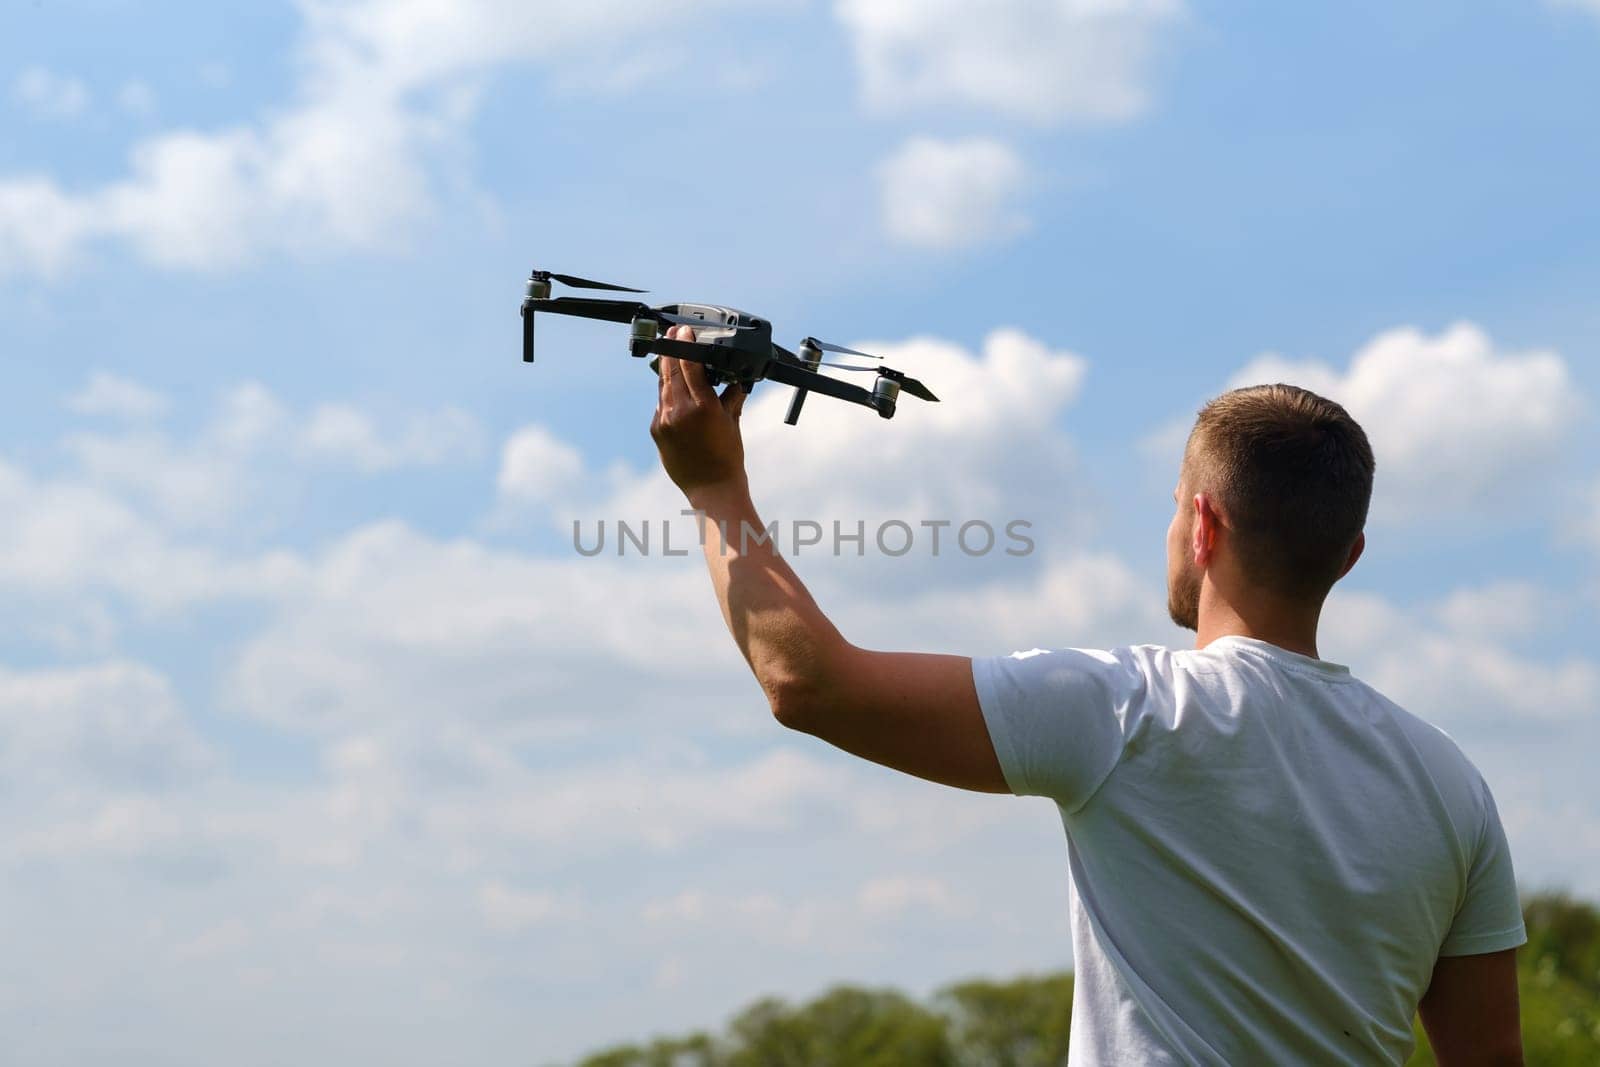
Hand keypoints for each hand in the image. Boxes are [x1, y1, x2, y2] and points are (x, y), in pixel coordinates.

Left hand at [650, 325, 749, 499]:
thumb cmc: (727, 459)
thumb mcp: (733, 422)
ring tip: (672, 355)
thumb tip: (735, 381)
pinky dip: (667, 392)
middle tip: (673, 333)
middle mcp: (680, 411)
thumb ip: (731, 398)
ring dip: (667, 369)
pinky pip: (660, 403)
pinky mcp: (656, 430)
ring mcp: (664, 421)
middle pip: (670, 370)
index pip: (689, 365)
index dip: (685, 344)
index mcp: (703, 407)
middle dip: (672, 349)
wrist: (711, 489)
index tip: (684, 330)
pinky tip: (673, 387)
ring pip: (663, 385)